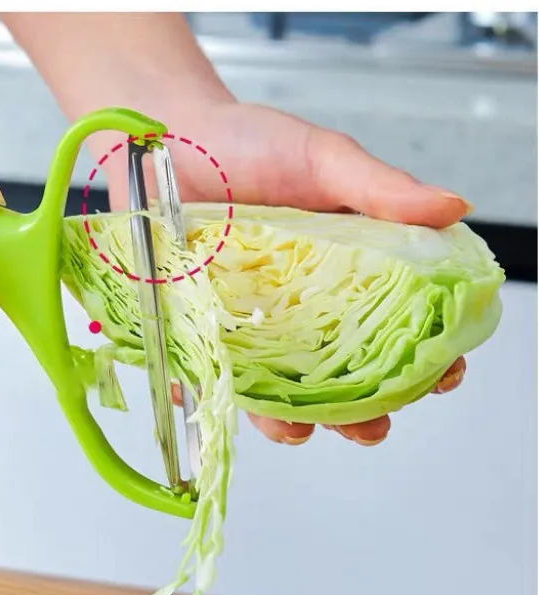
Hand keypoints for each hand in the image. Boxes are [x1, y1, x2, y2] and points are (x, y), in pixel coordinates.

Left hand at [107, 100, 468, 446]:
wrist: (166, 139)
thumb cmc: (247, 142)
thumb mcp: (322, 158)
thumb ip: (381, 188)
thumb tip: (452, 209)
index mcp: (345, 269)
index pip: (395, 323)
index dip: (422, 356)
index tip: (440, 375)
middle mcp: (302, 305)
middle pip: (341, 373)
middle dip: (361, 409)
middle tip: (371, 425)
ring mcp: (252, 322)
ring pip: (280, 389)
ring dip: (294, 420)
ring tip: (302, 430)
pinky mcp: (201, 329)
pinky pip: (213, 375)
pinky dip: (221, 400)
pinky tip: (232, 411)